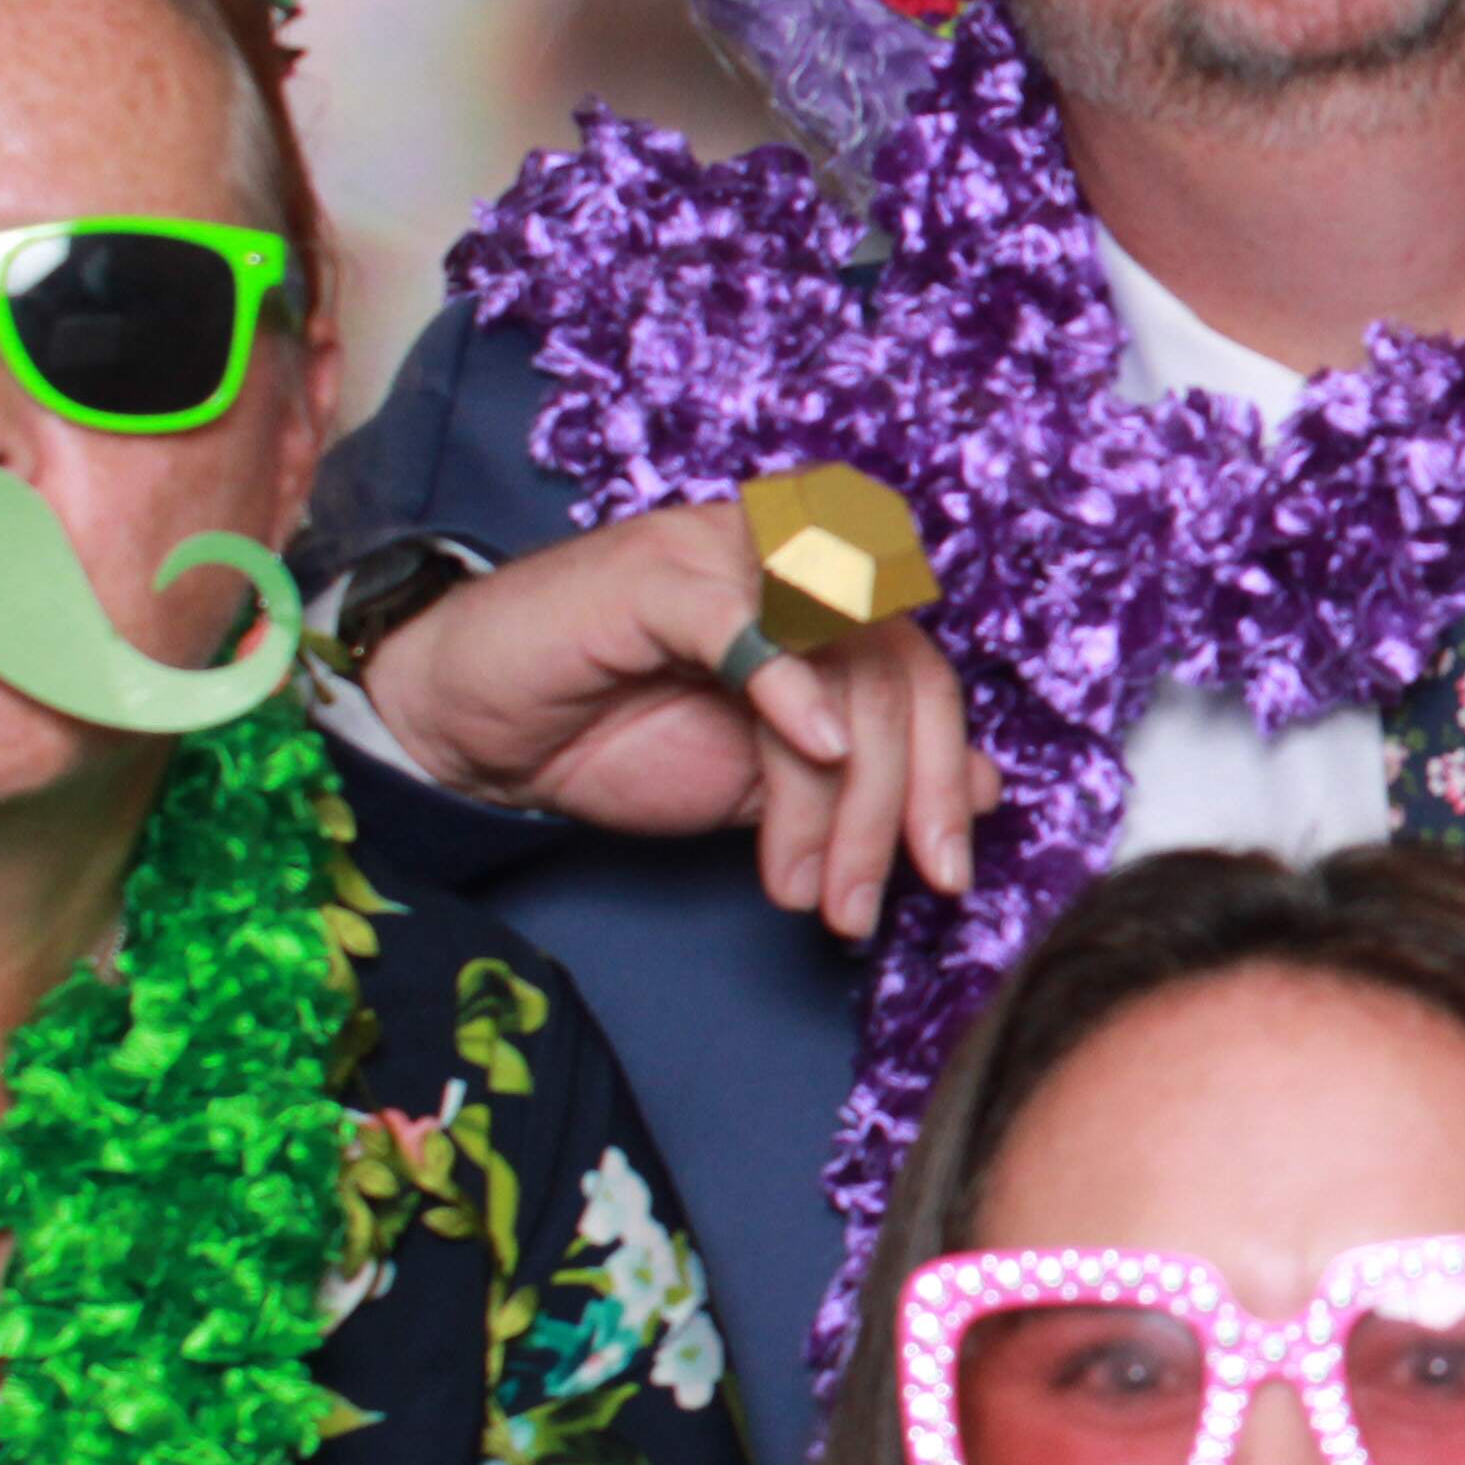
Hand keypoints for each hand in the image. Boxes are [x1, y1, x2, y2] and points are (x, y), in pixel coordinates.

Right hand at [357, 509, 992, 937]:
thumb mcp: (767, 775)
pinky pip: (746, 620)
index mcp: (823, 607)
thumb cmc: (613, 738)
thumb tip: (988, 786)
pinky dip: (791, 685)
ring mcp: (723, 559)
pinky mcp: (653, 574)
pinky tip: (815, 751)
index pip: (924, 680)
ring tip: (804, 886)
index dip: (947, 779)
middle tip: (863, 905)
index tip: (940, 880)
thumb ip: (867, 771)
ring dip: (834, 796)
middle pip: (896, 675)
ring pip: (836, 663)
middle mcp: (788, 568)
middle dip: (895, 806)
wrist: (476, 731)